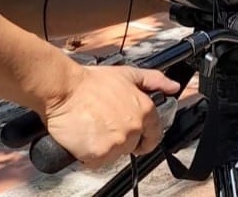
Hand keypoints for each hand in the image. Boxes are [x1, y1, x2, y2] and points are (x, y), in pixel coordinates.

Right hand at [42, 65, 179, 168]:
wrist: (63, 89)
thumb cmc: (90, 82)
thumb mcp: (128, 74)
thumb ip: (154, 80)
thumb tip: (173, 86)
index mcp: (145, 111)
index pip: (154, 135)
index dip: (144, 136)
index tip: (135, 136)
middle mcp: (134, 128)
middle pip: (133, 145)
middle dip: (121, 139)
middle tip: (105, 124)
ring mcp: (117, 142)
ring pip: (115, 155)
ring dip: (105, 147)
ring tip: (93, 128)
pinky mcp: (99, 154)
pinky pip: (97, 162)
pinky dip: (89, 154)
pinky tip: (84, 137)